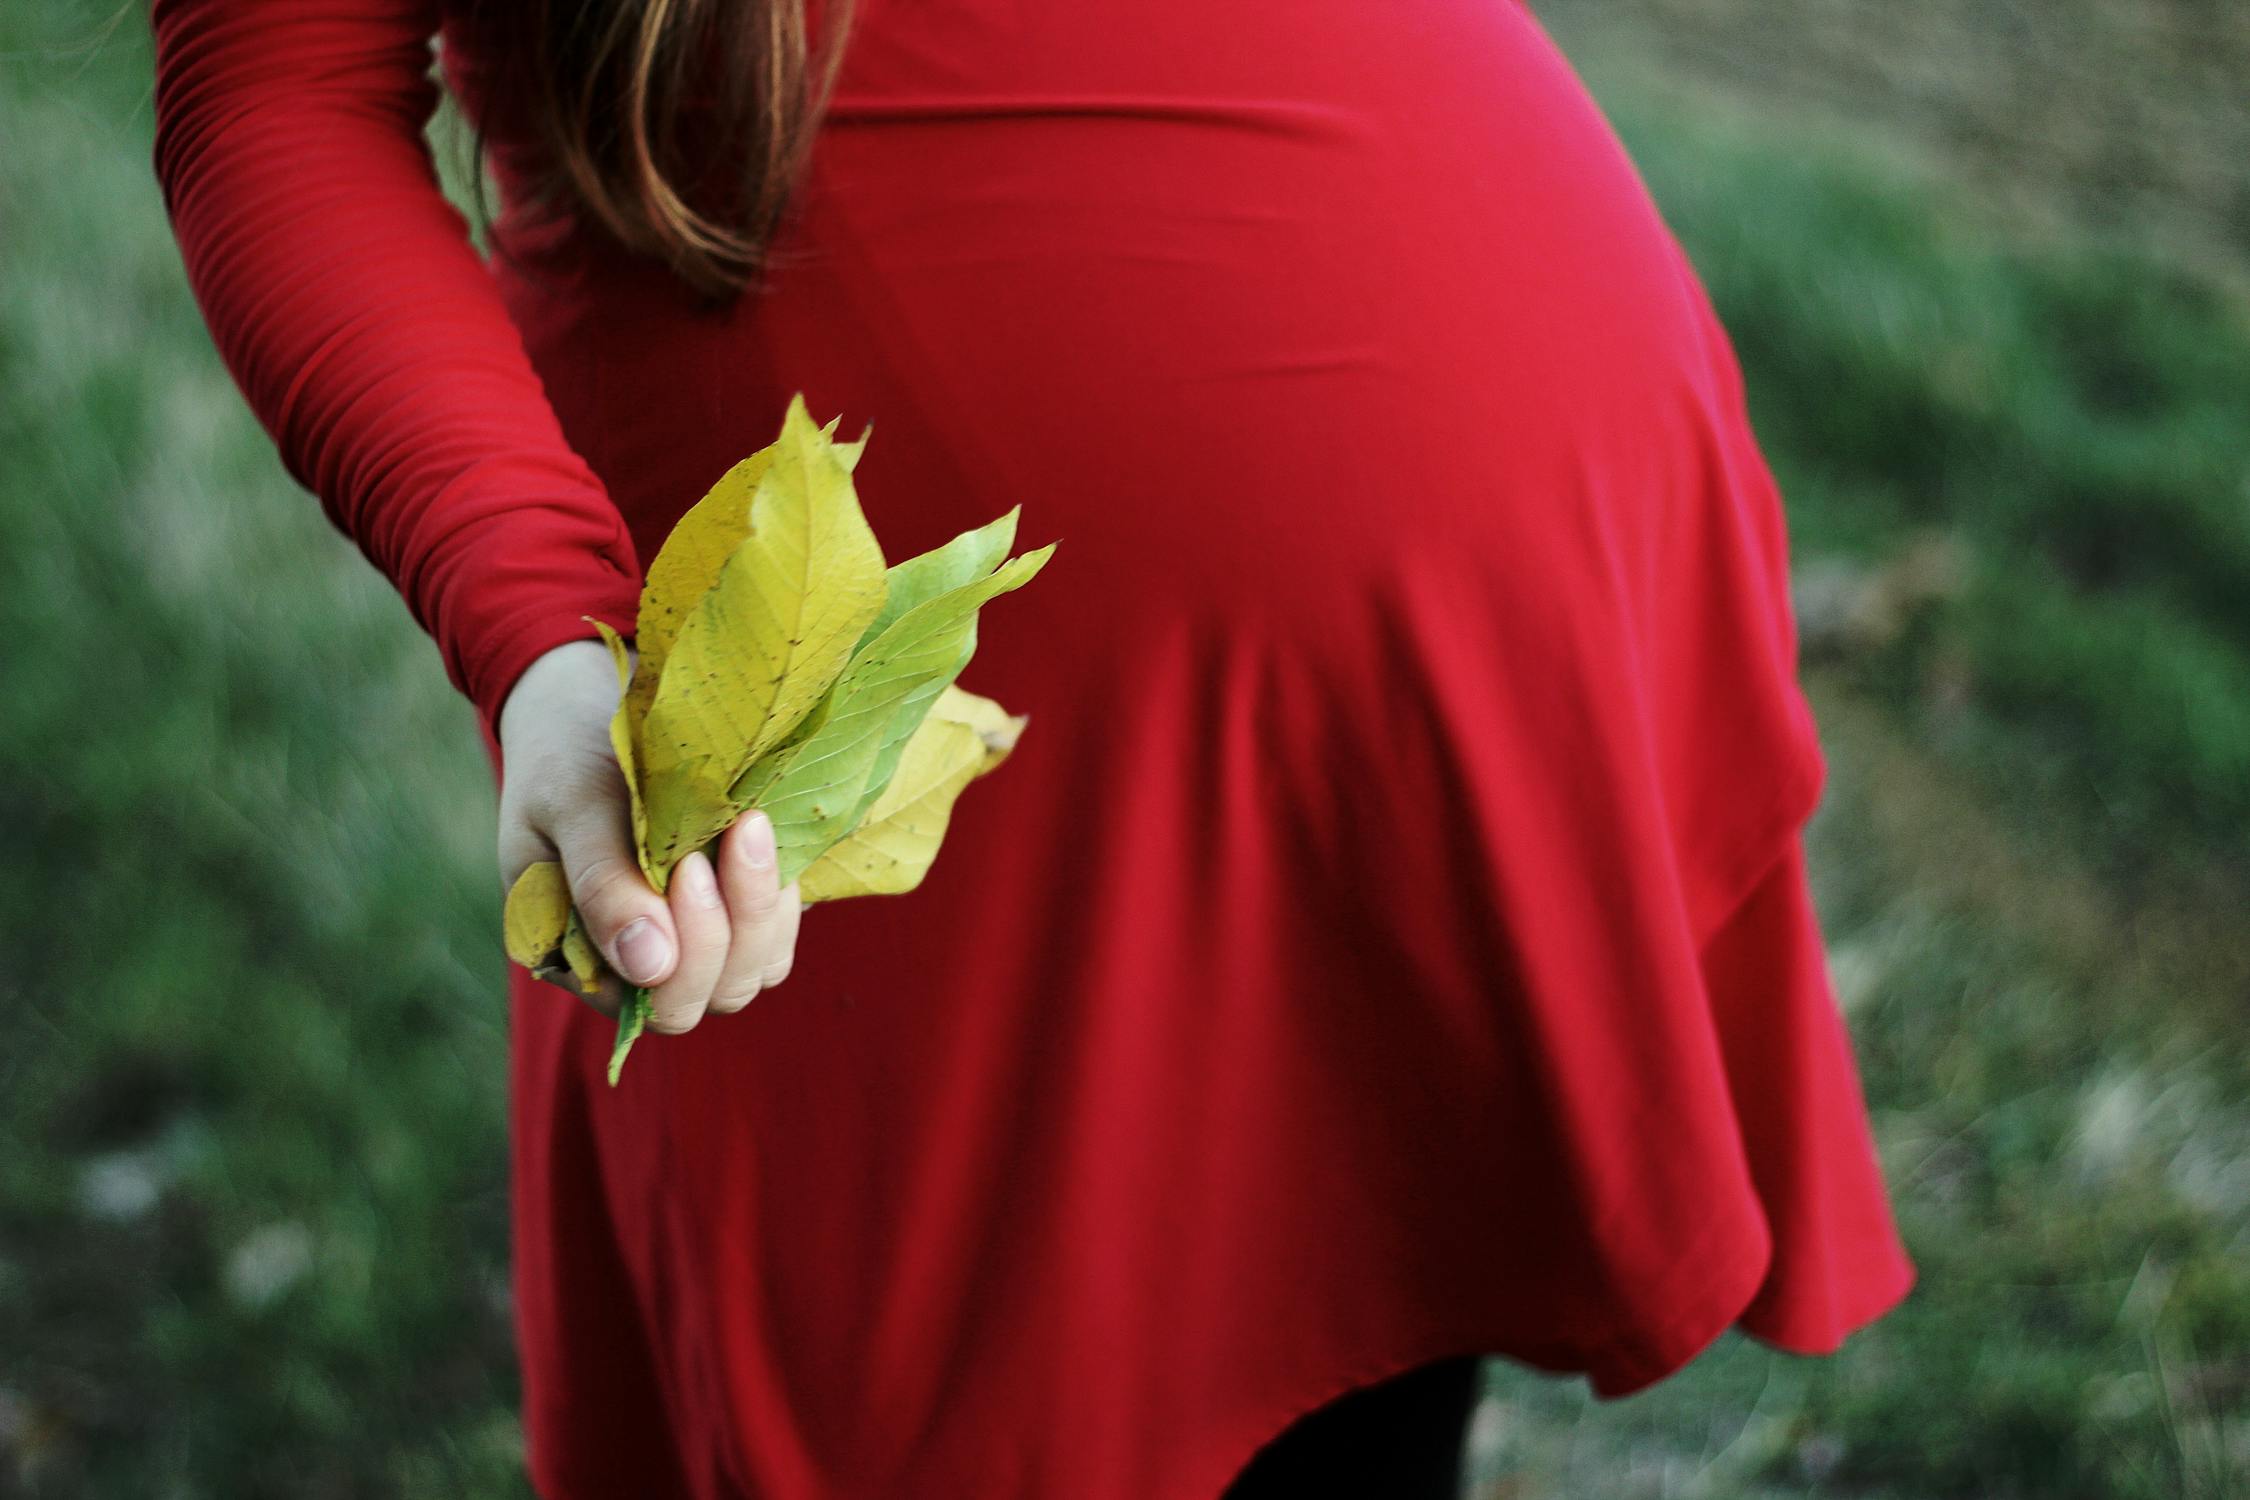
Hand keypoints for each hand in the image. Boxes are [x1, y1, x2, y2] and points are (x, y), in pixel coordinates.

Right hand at [495, 637, 803, 1031]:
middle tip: (734, 833)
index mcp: (582, 960)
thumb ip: (601, 884)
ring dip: (765, 905)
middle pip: (714, 993)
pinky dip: (783, 889)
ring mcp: (694, 939)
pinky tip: (766, 829)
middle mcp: (642, 967)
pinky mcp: (736, 906)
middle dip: (734, 926)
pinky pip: (780, 928)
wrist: (587, 709)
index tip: (692, 863)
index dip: (689, 950)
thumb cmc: (565, 756)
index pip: (655, 1003)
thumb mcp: (571, 806)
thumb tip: (650, 964)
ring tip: (751, 824)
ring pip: (757, 968)